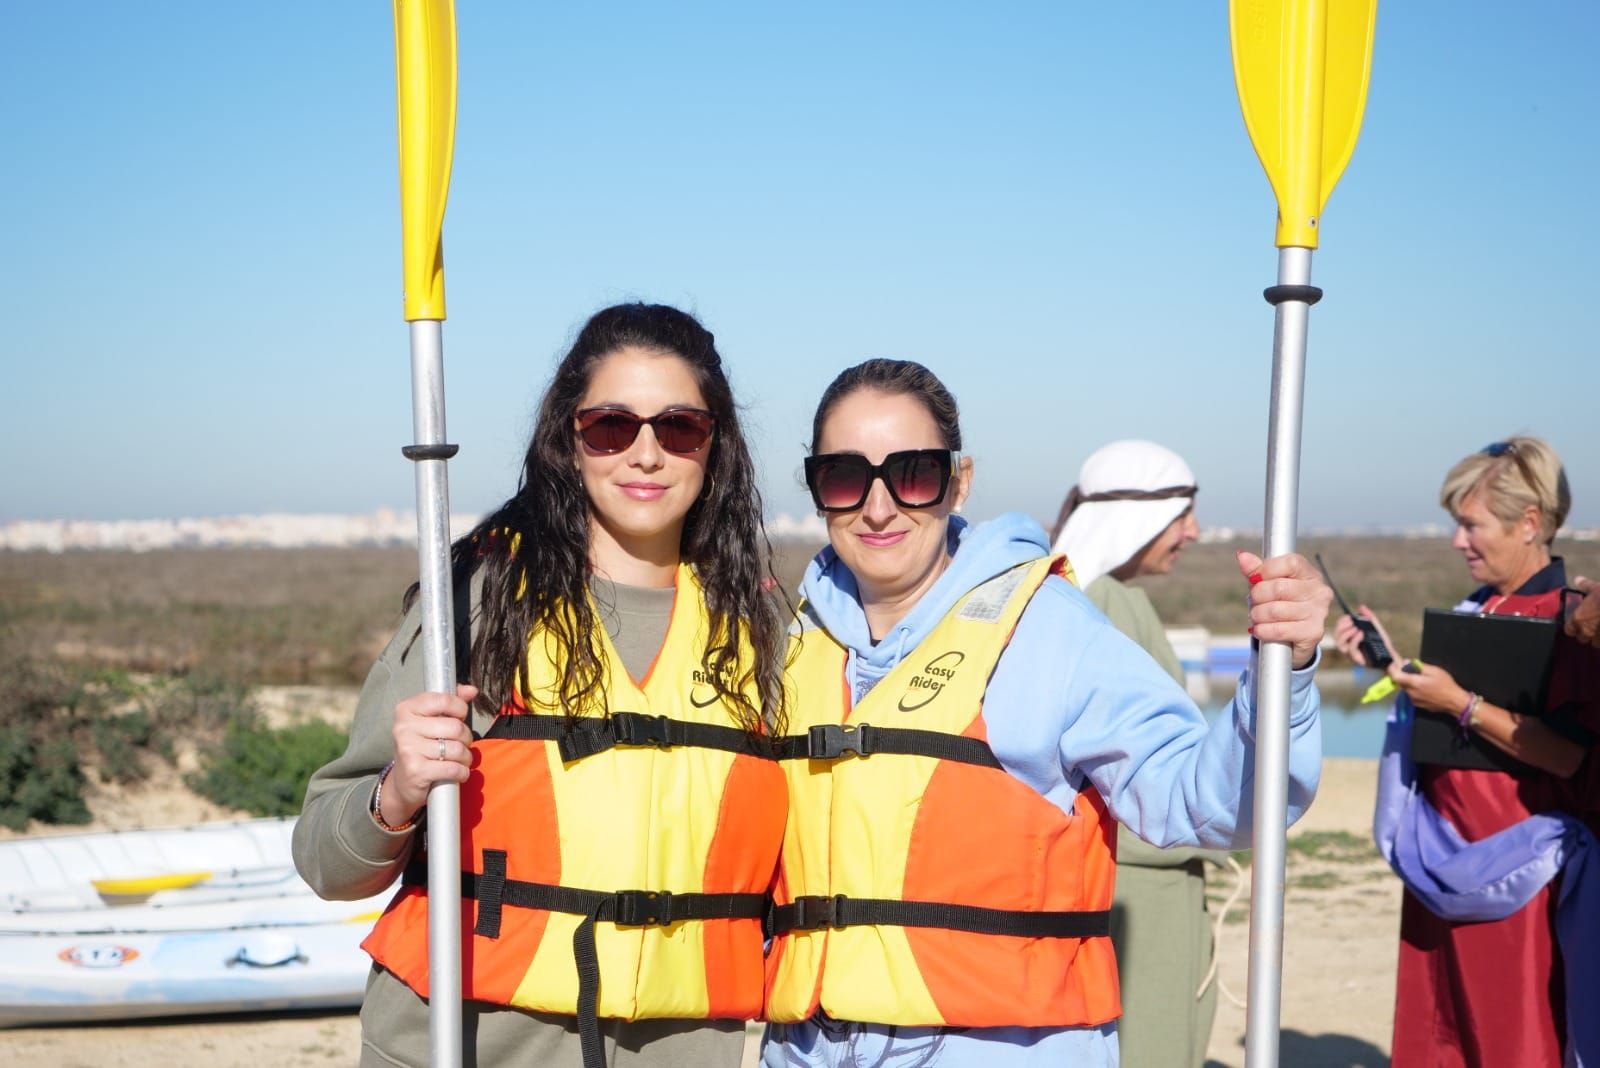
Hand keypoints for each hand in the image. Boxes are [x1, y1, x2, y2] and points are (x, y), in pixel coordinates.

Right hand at [384, 683, 477, 825]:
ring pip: (457, 749)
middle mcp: (404, 727)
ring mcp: (408, 749)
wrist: (403, 782)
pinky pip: (453, 768)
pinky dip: (462, 772)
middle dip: (466, 738)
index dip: (460, 709)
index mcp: (406, 709)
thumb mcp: (431, 720)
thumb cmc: (422, 746)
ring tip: (460, 759)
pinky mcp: (416, 771)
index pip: (444, 700)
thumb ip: (450, 702)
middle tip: (461, 744)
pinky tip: (458, 772)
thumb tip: (471, 690)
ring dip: (466, 757)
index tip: (460, 717)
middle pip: (455, 727)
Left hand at [1237, 551, 1333, 669]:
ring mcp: (1318, 612)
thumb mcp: (1266, 584)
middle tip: (1253, 603)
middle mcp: (1319, 591)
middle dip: (1257, 596)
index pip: (1290, 563)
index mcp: (1309, 574)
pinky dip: (1262, 630)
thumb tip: (1242, 555)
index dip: (1266, 570)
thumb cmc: (1279, 605)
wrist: (1291, 640)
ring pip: (1276, 610)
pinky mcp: (1313, 633)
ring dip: (1257, 615)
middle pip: (1278, 588)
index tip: (1255, 580)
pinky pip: (1279, 630)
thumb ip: (1256, 570)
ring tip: (1256, 617)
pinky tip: (1259, 630)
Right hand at [1331, 604, 1398, 667]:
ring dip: (1345, 633)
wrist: (1391, 656)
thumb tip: (1361, 607)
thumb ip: (1368, 617)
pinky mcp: (1357, 659)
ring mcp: (1351, 653)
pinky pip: (1351, 649)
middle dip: (1341, 627)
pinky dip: (1354, 639)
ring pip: (1339, 644)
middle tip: (1350, 621)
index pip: (1338, 631)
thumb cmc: (1382, 643)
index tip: (1348, 616)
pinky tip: (1361, 633)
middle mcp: (1348, 647)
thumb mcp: (1375, 627)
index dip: (1340, 623)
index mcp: (1350, 639)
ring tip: (1355, 627)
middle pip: (1336, 637)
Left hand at [1388, 661, 1467, 714]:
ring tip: (1419, 678)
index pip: (1395, 676)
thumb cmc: (1446, 685)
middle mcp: (1411, 692)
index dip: (1392, 668)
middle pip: (1399, 682)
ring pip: (1405, 688)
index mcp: (1414, 683)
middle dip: (1401, 674)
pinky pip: (1411, 694)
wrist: (1455, 702)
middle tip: (1408, 668)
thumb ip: (1418, 666)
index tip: (1394, 664)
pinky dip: (1413, 688)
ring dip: (1408, 682)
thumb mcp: (1434, 671)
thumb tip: (1406, 662)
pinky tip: (1423, 687)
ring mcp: (1413, 700)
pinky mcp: (1417, 705)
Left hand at [1568, 576, 1599, 647]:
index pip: (1569, 630)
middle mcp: (1587, 631)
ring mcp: (1599, 638)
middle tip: (1593, 627)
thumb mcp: (1596, 588)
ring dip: (1598, 639)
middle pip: (1582, 639)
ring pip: (1596, 644)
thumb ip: (1585, 585)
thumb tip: (1578, 580)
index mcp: (1578, 619)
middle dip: (1587, 634)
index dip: (1573, 628)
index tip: (1577, 624)